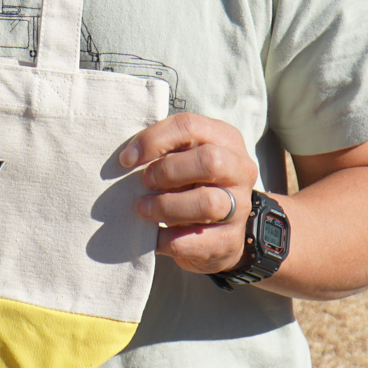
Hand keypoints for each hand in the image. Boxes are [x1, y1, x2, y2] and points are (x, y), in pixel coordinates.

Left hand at [119, 113, 260, 276]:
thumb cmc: (190, 183)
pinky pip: (196, 241)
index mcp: (225, 139)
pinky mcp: (230, 240)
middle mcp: (240, 170)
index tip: (127, 159)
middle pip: (209, 161)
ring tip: (143, 208)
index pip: (190, 126)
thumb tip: (129, 158)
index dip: (154, 140)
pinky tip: (154, 236)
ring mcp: (240, 207)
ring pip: (207, 203)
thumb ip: (163, 150)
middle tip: (145, 182)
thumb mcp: (181, 158)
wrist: (215, 230)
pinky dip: (167, 239)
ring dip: (166, 206)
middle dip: (168, 171)